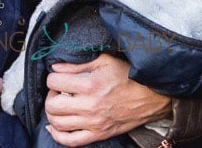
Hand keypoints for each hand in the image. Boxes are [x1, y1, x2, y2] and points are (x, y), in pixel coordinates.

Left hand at [43, 54, 170, 145]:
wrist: (151, 96)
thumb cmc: (128, 76)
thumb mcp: (104, 61)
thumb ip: (77, 64)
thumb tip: (55, 68)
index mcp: (89, 85)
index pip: (54, 82)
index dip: (53, 77)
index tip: (59, 77)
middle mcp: (89, 106)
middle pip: (52, 105)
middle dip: (50, 96)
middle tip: (58, 91)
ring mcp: (94, 123)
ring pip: (58, 123)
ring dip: (52, 113)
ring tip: (59, 105)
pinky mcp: (99, 135)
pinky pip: (71, 141)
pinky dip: (58, 135)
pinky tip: (55, 126)